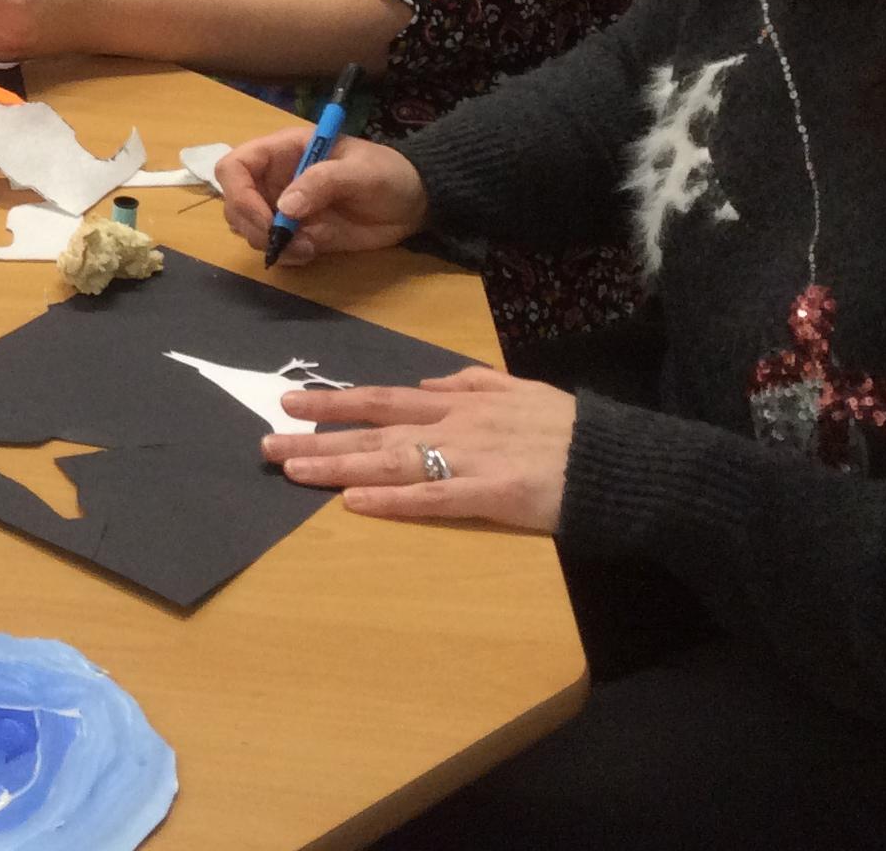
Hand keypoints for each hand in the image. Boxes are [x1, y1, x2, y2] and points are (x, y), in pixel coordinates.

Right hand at [217, 131, 426, 265]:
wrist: (413, 204)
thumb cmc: (387, 173)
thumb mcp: (360, 171)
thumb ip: (322, 181)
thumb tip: (285, 206)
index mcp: (283, 151)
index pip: (236, 166)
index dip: (238, 192)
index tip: (265, 217)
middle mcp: (275, 179)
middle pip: (234, 202)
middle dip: (252, 225)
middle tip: (283, 241)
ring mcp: (283, 208)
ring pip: (248, 228)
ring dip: (269, 244)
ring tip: (307, 249)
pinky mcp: (297, 234)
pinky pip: (274, 248)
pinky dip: (286, 256)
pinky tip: (312, 253)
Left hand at [263, 367, 574, 533]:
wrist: (618, 461)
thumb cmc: (571, 430)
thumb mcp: (520, 390)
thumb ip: (474, 384)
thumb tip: (430, 384)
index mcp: (461, 403)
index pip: (385, 400)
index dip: (336, 403)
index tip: (292, 403)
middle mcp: (457, 425)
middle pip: (375, 431)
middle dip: (319, 439)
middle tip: (267, 444)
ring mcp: (472, 459)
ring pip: (392, 461)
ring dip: (339, 466)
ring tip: (293, 470)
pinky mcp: (492, 495)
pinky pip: (434, 498)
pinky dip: (393, 500)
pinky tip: (356, 502)